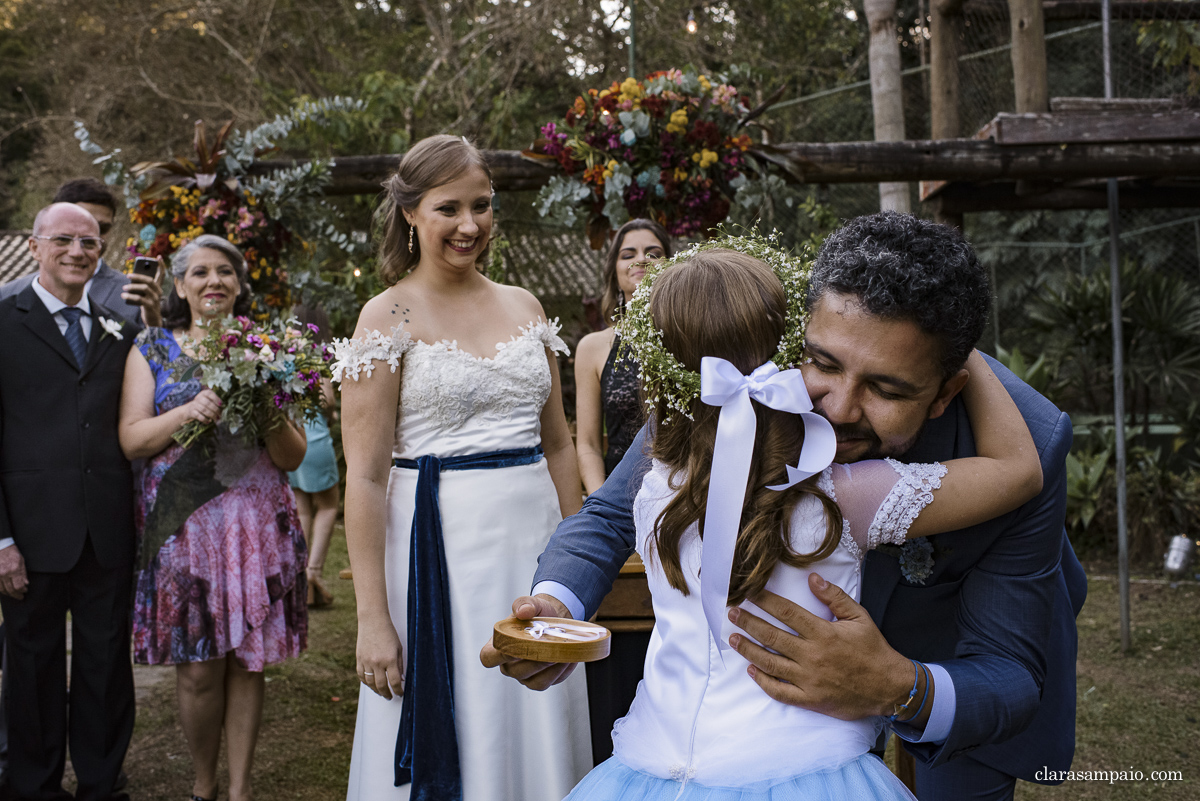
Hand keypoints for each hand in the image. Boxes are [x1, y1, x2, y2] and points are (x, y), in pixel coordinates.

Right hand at [0, 543, 28, 598]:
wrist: (1, 547)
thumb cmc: (12, 553)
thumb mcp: (21, 561)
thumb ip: (23, 573)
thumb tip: (26, 584)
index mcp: (14, 570)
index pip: (19, 586)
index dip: (22, 590)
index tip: (25, 591)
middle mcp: (4, 573)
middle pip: (11, 589)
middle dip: (16, 595)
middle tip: (20, 597)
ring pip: (2, 590)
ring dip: (9, 594)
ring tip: (14, 595)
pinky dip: (2, 590)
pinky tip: (6, 591)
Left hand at [123, 259, 163, 326]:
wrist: (153, 320)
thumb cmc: (147, 304)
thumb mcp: (146, 294)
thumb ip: (142, 285)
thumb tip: (132, 277)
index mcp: (158, 288)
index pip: (161, 275)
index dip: (161, 266)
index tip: (158, 257)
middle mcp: (158, 292)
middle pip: (150, 280)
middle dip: (138, 276)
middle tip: (128, 275)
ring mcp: (155, 299)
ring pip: (144, 288)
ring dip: (132, 287)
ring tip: (124, 288)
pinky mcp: (150, 306)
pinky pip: (140, 299)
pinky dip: (130, 297)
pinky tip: (123, 296)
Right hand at [180, 389, 222, 425]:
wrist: (188, 410)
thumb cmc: (202, 405)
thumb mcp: (207, 401)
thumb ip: (214, 403)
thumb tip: (223, 410)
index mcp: (203, 393)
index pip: (209, 394)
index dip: (216, 399)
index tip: (221, 404)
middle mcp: (198, 398)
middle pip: (208, 403)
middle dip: (215, 410)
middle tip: (220, 415)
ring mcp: (194, 405)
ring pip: (204, 410)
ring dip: (212, 415)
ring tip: (216, 419)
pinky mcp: (191, 412)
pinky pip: (199, 416)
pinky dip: (205, 419)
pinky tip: (208, 421)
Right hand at [356, 613, 404, 698]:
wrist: (373, 621)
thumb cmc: (388, 632)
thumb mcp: (399, 648)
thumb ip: (399, 664)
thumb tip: (401, 679)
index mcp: (390, 659)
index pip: (395, 681)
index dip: (398, 690)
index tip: (400, 693)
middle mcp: (378, 662)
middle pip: (382, 685)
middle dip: (387, 693)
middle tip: (390, 696)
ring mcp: (366, 661)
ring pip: (370, 683)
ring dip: (376, 690)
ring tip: (381, 692)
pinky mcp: (359, 659)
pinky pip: (361, 675)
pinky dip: (366, 682)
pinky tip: (370, 684)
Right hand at [479, 594, 578, 689]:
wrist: (555, 621)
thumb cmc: (537, 614)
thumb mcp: (531, 603)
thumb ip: (524, 604)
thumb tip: (523, 611)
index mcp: (497, 646)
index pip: (488, 658)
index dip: (500, 654)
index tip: (518, 644)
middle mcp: (508, 665)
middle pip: (515, 671)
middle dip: (533, 660)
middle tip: (549, 646)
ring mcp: (524, 676)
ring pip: (534, 681)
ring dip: (549, 668)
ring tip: (560, 652)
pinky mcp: (540, 681)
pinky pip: (547, 682)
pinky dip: (558, 672)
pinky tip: (566, 658)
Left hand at [727, 573, 912, 720]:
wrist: (889, 688)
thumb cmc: (873, 650)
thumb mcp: (859, 617)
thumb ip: (834, 597)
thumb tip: (812, 578)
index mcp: (823, 633)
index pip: (786, 612)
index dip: (764, 601)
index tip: (748, 592)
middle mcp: (812, 656)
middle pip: (772, 636)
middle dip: (748, 622)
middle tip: (731, 613)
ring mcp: (809, 680)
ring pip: (770, 663)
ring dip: (749, 650)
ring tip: (733, 639)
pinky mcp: (810, 699)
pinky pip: (780, 692)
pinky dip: (763, 682)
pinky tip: (752, 671)